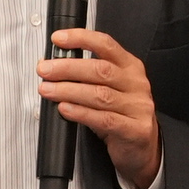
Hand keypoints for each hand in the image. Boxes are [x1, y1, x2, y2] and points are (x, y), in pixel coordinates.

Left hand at [40, 27, 161, 188]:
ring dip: (68, 91)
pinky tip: (65, 109)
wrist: (143, 149)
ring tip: (48, 90)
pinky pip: (104, 119)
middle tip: (45, 70)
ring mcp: (138, 107)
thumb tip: (53, 66)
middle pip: (100, 69)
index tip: (58, 39)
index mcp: (130, 67)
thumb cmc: (122, 115)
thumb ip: (87, 77)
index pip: (106, 45)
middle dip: (67, 68)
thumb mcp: (110, 89)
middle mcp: (136, 83)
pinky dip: (81, 113)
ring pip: (100, 94)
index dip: (81, 39)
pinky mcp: (134, 129)